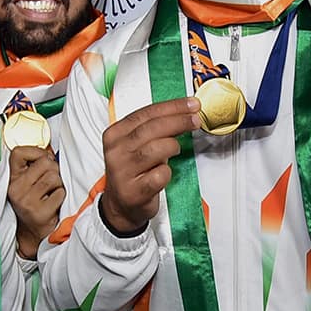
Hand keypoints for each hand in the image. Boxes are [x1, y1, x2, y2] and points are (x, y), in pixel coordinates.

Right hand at [8, 145, 64, 259]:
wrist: (33, 234)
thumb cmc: (35, 205)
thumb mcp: (29, 184)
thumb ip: (36, 166)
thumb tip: (50, 151)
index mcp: (12, 179)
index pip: (18, 152)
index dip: (36, 151)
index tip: (43, 158)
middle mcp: (16, 189)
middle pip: (45, 162)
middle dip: (54, 169)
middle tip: (50, 183)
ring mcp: (26, 201)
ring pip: (54, 176)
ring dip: (58, 184)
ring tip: (51, 194)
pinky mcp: (39, 212)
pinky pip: (60, 192)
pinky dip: (61, 197)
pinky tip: (53, 204)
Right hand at [99, 97, 200, 234]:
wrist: (121, 206)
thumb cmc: (133, 171)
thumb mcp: (136, 144)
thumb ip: (154, 128)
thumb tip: (184, 112)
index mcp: (115, 134)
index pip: (145, 113)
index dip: (171, 107)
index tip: (191, 104)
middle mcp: (116, 151)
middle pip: (150, 129)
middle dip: (178, 120)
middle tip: (195, 119)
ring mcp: (123, 172)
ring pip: (154, 149)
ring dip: (171, 146)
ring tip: (176, 149)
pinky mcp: (134, 191)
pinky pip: (159, 175)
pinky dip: (167, 171)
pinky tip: (165, 171)